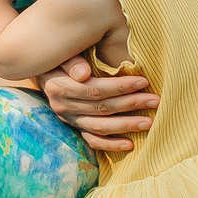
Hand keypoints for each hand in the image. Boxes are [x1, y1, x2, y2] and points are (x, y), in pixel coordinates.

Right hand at [39, 53, 158, 153]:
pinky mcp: (74, 128)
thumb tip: (83, 73)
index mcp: (59, 86)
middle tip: (155, 100)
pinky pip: (92, 141)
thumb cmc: (59, 55)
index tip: (143, 81)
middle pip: (101, 108)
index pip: (95, 90)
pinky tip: (130, 144)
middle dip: (131, 104)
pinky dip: (111, 144)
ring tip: (149, 122)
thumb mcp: (62, 53)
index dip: (120, 87)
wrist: (42, 70)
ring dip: (126, 125)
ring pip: (100, 127)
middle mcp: (63, 106)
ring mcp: (69, 120)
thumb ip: (72, 61)